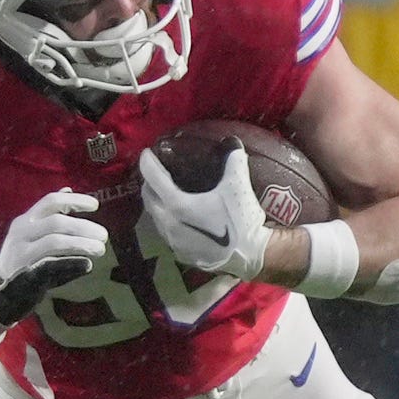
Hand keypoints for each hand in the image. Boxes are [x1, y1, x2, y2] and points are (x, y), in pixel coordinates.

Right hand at [0, 189, 108, 328]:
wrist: (0, 296)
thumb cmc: (22, 263)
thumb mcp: (31, 234)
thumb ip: (50, 216)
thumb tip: (68, 190)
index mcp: (24, 221)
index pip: (50, 202)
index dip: (75, 200)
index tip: (96, 206)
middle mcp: (21, 233)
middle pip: (57, 222)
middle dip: (84, 227)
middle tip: (104, 235)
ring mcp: (22, 254)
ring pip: (56, 241)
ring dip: (82, 244)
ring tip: (99, 249)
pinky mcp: (26, 274)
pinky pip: (53, 265)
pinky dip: (73, 263)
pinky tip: (87, 264)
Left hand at [138, 139, 271, 279]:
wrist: (251, 255)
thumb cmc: (241, 220)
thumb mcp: (238, 186)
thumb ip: (234, 162)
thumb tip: (234, 143)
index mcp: (177, 205)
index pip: (153, 178)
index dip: (148, 163)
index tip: (147, 153)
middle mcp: (168, 223)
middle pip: (148, 198)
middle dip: (148, 183)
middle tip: (156, 172)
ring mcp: (172, 240)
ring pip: (154, 217)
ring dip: (156, 202)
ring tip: (163, 192)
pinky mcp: (180, 253)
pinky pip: (165, 231)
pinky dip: (165, 219)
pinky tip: (176, 215)